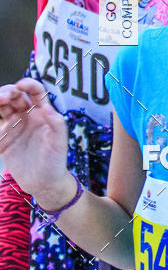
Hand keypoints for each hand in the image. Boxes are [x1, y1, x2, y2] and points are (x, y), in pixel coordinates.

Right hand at [0, 78, 70, 204]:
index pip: (36, 92)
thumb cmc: (56, 162)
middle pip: (15, 96)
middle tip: (4, 97)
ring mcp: (14, 127)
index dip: (28, 84)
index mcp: (42, 113)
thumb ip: (57, 124)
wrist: (44, 184)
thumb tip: (49, 108)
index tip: (20, 86)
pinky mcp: (4, 139)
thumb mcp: (60, 142)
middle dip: (8, 91)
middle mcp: (28, 116)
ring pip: (3, 107)